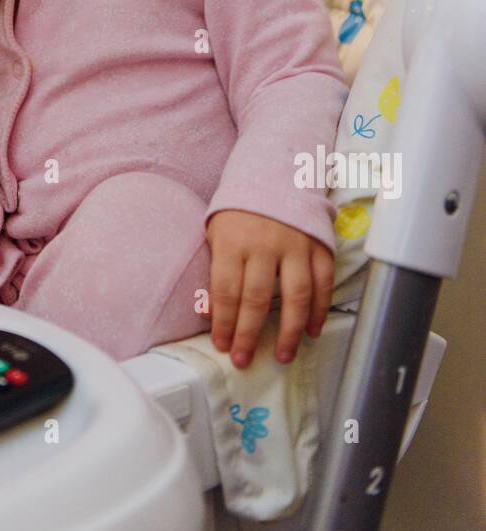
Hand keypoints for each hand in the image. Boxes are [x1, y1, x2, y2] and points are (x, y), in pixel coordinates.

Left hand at [204, 210, 333, 368]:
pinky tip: (312, 330)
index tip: (222, 345)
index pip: (226, 290)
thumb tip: (207, 313)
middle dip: (250, 335)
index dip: (224, 322)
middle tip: (244, 359)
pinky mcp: (319, 245)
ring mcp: (295, 245)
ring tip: (284, 355)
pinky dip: (320, 309)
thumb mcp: (216, 232)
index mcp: (233, 240)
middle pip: (257, 299)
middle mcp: (265, 244)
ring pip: (295, 296)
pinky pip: (323, 283)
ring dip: (290, 331)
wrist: (275, 171)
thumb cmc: (240, 210)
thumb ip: (214, 271)